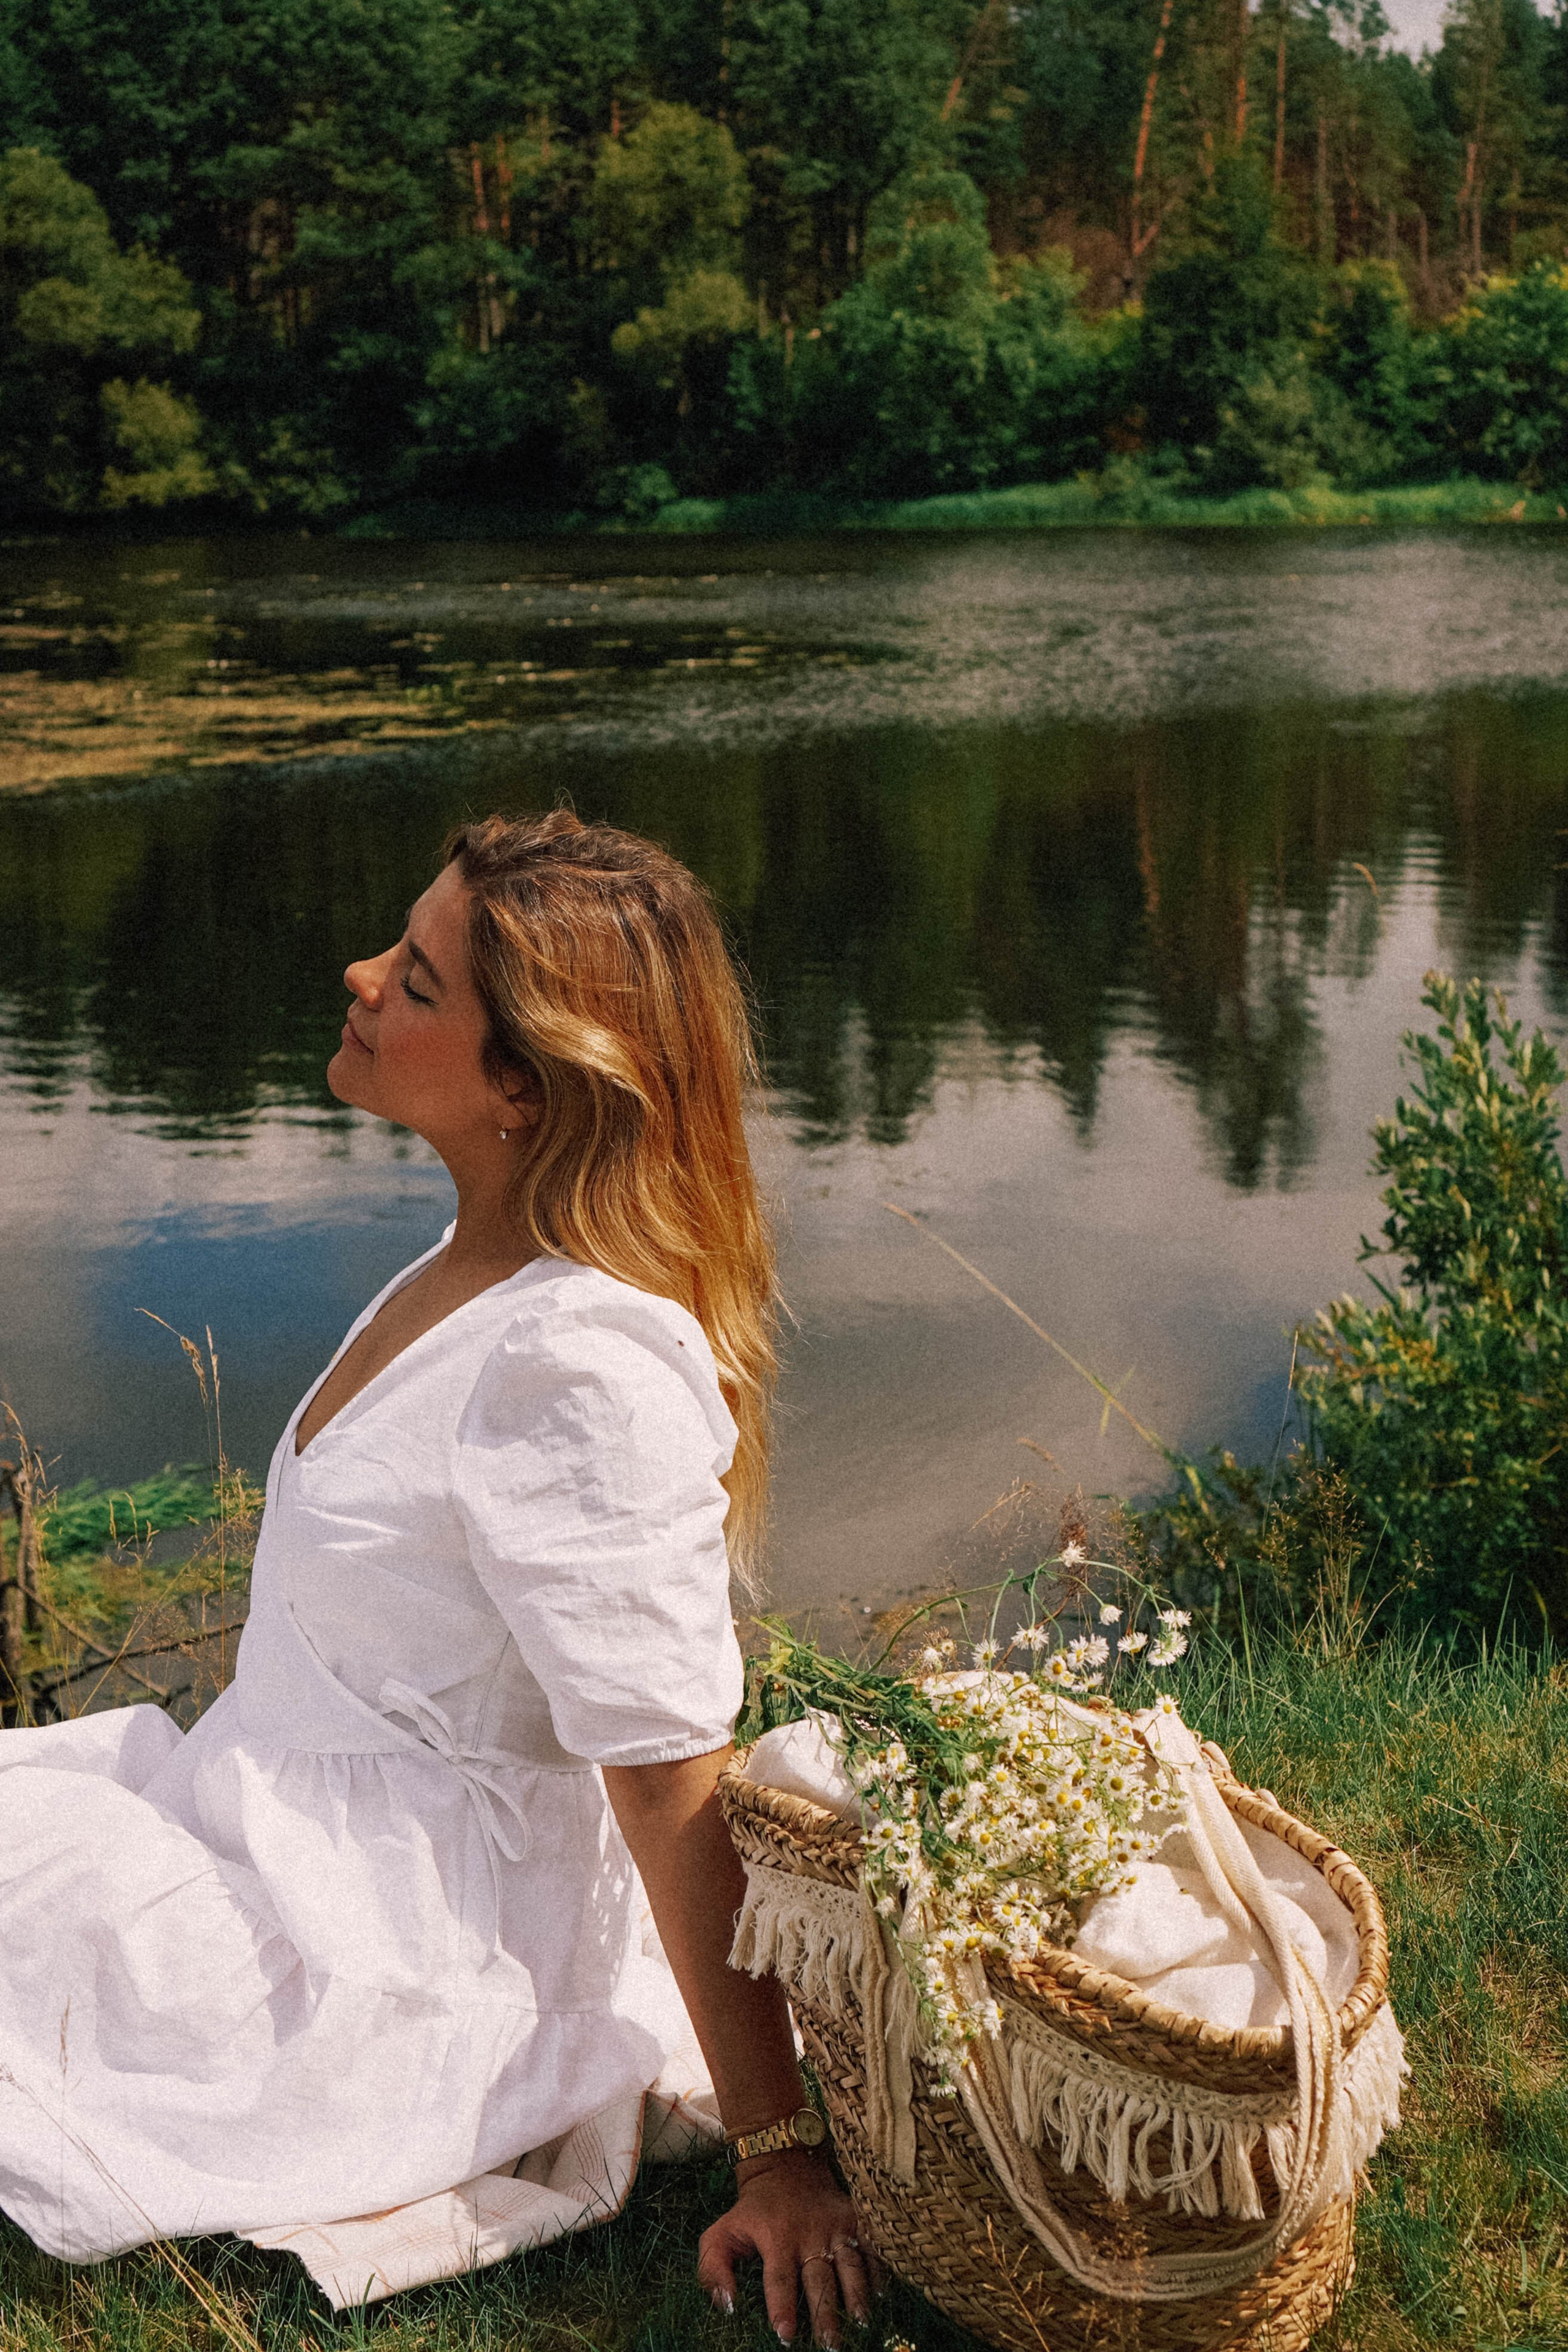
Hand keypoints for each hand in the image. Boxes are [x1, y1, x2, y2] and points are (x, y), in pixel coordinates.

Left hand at [697, 2148, 878, 2345]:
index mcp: (775, 2238)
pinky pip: (871, 2246)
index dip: (782, 2306)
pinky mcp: (856, 2218)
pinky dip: (879, 2269)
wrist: (786, 2168)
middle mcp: (809, 2233)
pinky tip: (881, 2294)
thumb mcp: (721, 2234)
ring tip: (862, 2324)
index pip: (778, 2277)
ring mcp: (835, 2225)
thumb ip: (713, 2270)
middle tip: (831, 2346)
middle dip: (826, 2313)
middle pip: (820, 2279)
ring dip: (857, 2296)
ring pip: (849, 2264)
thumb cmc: (751, 2213)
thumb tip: (728, 2306)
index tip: (785, 2334)